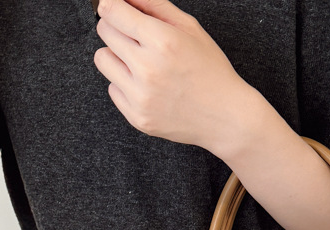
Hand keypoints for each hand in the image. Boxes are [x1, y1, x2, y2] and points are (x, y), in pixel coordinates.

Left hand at [93, 0, 252, 150]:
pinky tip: (148, 88)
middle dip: (118, 29)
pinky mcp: (138, 117)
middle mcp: (148, 69)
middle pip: (105, 32)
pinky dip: (125, 85)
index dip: (113, 6)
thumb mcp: (190, 29)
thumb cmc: (212, 72)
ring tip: (142, 64)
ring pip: (102, 59)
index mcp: (163, 41)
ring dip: (117, 57)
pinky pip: (112, 88)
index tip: (117, 9)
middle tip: (140, 41)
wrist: (227, 118)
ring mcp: (141, 97)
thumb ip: (153, 5)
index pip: (111, 10)